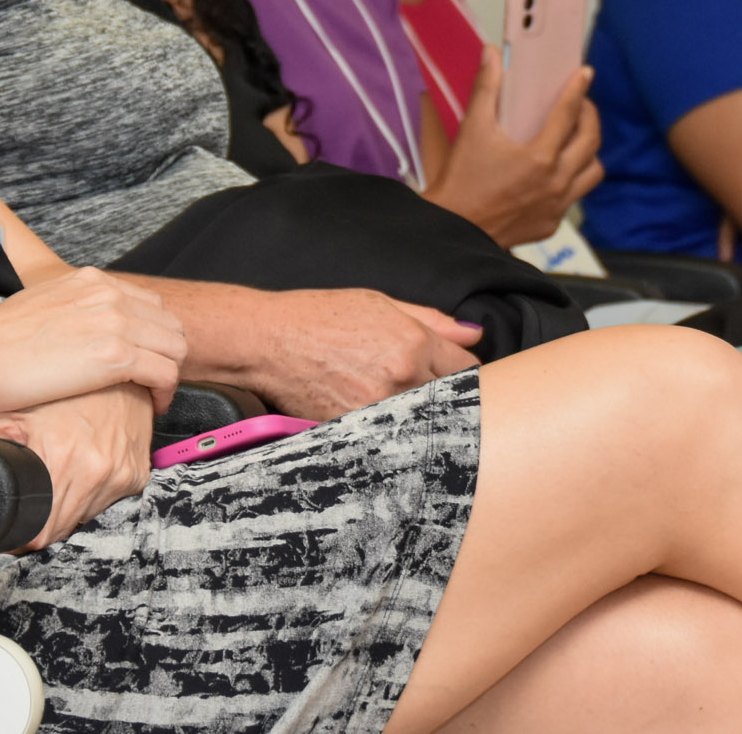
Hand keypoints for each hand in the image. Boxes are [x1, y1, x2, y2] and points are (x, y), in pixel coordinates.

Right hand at [0, 267, 186, 413]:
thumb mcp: (42, 303)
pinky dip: (165, 392)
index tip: (144, 358)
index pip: (149, 303)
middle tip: (153, 382)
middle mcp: (110, 295)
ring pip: (175, 347)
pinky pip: (165, 373)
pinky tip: (152, 406)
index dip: (152, 334)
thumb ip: (71, 308)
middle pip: (169, 323)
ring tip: (154, 397)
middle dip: (166, 354)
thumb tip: (79, 329)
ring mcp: (116, 323)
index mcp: (92, 281)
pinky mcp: (116, 356)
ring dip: (170, 374)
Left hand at [0, 384, 153, 549]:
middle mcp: (97, 470)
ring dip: (69, 507)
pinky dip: (93, 493)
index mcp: (64, 458)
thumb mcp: (15, 407)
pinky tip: (82, 469)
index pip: (41, 532)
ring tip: (58, 478)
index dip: (22, 536)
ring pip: (86, 517)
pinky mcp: (136, 473)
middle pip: (62, 529)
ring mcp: (120, 474)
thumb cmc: (65, 387)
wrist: (117, 367)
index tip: (13, 529)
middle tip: (32, 500)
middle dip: (43, 521)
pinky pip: (109, 500)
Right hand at [240, 289, 482, 419]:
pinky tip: (378, 420)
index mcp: (413, 341)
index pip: (467, 369)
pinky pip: (391, 438)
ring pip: (423, 422)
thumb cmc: (318, 317)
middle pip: (450, 400)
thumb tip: (474, 334)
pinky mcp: (356, 430)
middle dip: (444, 396)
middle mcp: (402, 376)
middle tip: (424, 392)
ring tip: (397, 405)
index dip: (460, 371)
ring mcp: (379, 408)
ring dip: (419, 417)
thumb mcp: (378, 304)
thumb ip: (432, 320)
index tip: (449, 374)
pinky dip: (391, 433)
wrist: (266, 342)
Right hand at [425, 49, 603, 247]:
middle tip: (581, 104)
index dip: (578, 90)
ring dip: (588, 151)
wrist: (453, 229)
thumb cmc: (461, 180)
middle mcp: (555, 183)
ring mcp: (556, 206)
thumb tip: (491, 55)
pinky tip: (554, 170)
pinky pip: (574, 196)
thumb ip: (486, 88)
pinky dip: (571, 178)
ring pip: (592, 172)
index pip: (569, 115)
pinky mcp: (551, 224)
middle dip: (590, 117)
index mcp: (539, 158)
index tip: (585, 74)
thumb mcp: (473, 130)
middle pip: (591, 141)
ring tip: (574, 138)